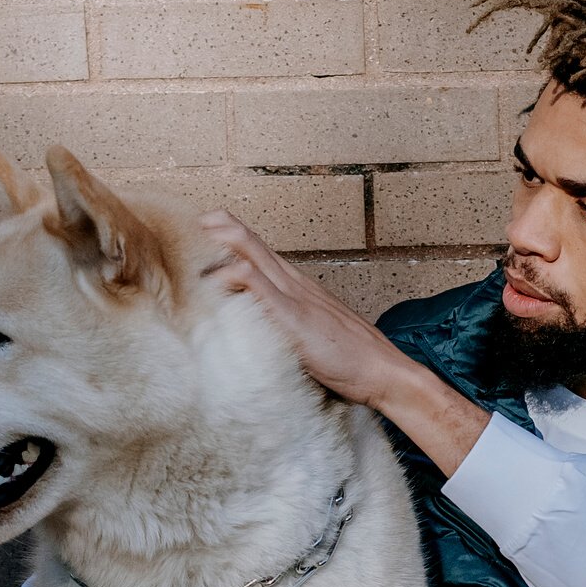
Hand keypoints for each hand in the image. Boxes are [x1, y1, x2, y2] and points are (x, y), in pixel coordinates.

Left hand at [199, 210, 490, 473]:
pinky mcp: (295, 318)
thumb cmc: (352, 357)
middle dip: (227, 228)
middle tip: (203, 217)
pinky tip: (223, 273)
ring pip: (259, 258)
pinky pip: (265, 291)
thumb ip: (290, 323)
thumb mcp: (313, 332)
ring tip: (205, 230)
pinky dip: (242, 277)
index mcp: (300, 287)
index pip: (264, 254)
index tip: (214, 228)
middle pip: (258, 247)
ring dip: (231, 242)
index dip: (238, 237)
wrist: (382, 370)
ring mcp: (296, 299)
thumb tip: (266, 324)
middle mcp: (296, 285)